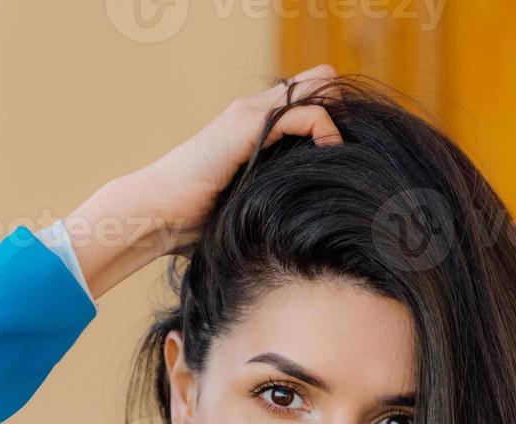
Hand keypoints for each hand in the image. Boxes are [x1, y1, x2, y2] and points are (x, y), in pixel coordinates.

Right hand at [62, 65, 341, 299]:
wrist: (158, 214)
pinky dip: (325, 126)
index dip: (331, 124)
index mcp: (252, 132)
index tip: (351, 158)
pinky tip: (332, 151)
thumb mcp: (246, 211)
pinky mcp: (247, 123)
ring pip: (313, 94)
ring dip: (338, 118)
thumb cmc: (195, 224)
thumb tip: (308, 240)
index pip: (303, 108)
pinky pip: (304, 111)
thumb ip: (271, 208)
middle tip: (357, 150)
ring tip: (348, 153)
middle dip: (340, 115)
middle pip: (313, 91)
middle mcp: (252, 115)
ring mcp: (249, 114)